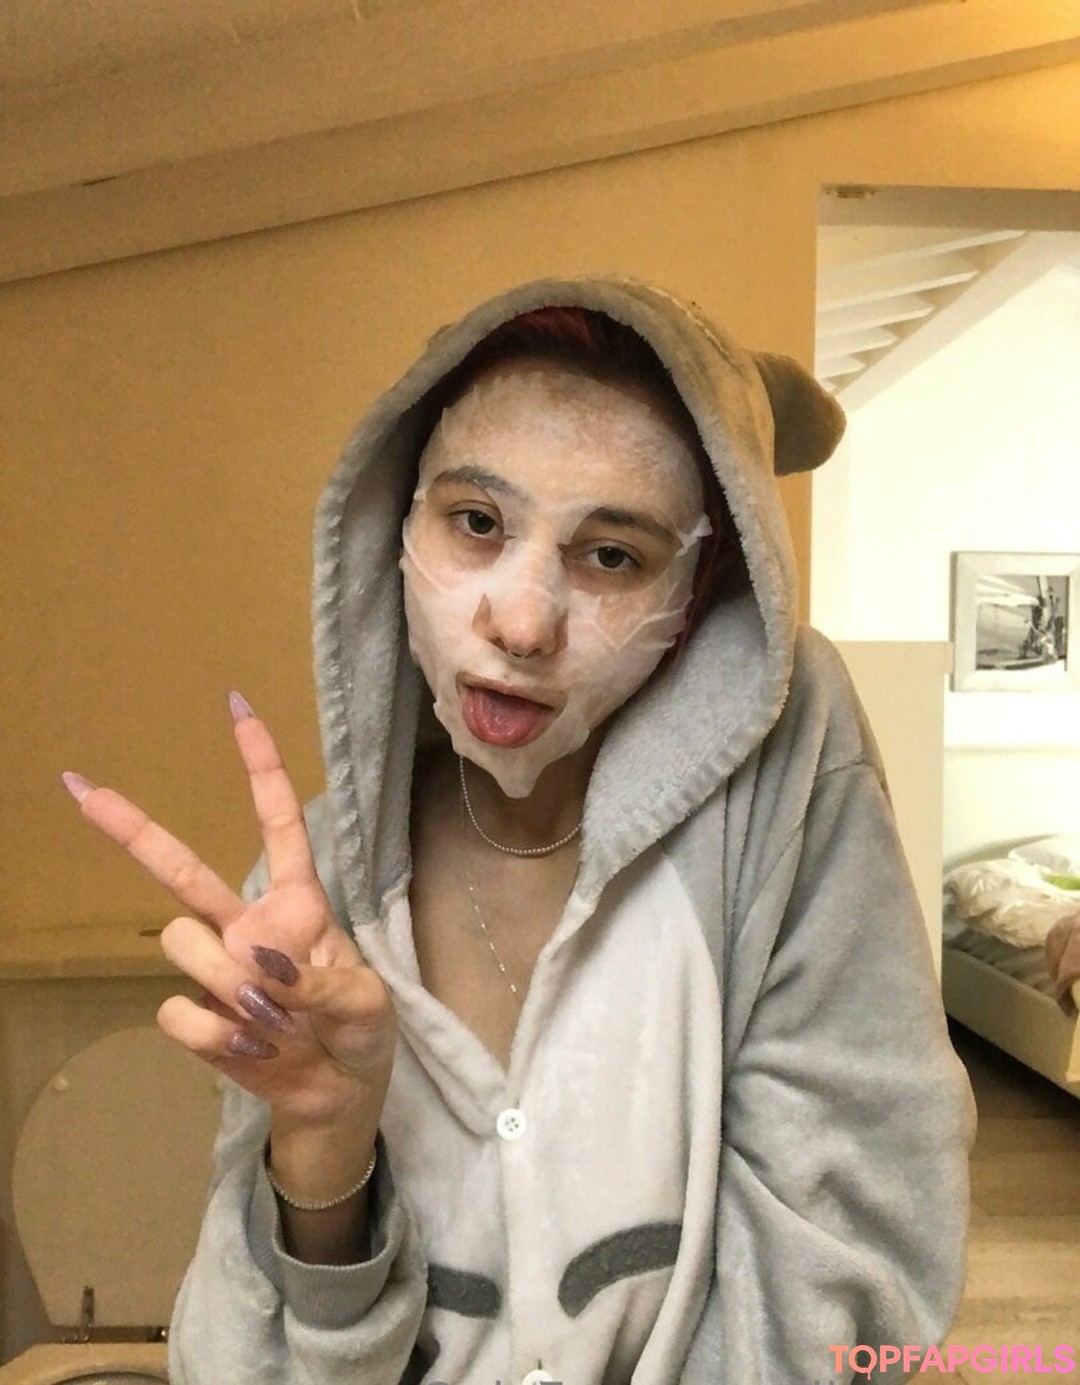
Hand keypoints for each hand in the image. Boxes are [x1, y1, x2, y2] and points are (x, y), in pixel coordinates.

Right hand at [62, 693, 396, 1130]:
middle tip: (79, 786)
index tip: (237, 707)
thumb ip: (323, 982)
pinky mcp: (198, 1017)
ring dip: (225, 979)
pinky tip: (251, 1047)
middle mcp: (248, 924)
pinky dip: (218, 1035)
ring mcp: (218, 969)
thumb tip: (258, 962)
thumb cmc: (362, 1034)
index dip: (260, 766)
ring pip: (180, 942)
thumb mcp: (368, 1005)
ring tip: (274, 1018)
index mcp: (299, 902)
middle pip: (182, 869)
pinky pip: (180, 1011)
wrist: (338, 1097)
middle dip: (132, 828)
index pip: (278, 823)